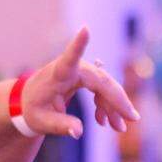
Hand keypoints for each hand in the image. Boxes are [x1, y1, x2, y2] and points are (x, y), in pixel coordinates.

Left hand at [21, 27, 139, 138]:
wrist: (29, 101)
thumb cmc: (33, 109)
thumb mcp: (41, 122)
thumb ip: (60, 126)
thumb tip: (78, 132)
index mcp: (58, 73)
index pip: (69, 57)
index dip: (78, 43)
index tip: (84, 29)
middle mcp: (73, 68)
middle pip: (102, 81)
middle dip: (118, 101)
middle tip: (132, 120)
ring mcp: (81, 70)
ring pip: (106, 87)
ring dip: (114, 107)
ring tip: (118, 128)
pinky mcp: (86, 77)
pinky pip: (103, 90)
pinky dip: (107, 106)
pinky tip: (106, 121)